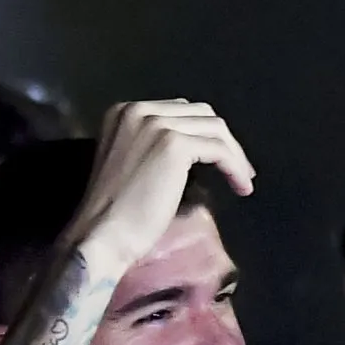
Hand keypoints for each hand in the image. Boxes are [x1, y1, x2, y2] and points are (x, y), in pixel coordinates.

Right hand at [67, 100, 255, 271]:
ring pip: (215, 129)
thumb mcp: (133, 162)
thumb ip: (155, 144)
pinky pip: (220, 150)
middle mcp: (138, 110)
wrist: (101, 234)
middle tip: (239, 171)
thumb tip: (198, 144)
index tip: (221, 160)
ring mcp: (156, 124)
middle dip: (224, 141)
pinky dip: (235, 167)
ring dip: (235, 155)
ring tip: (243, 181)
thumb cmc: (116, 211)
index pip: (180, 112)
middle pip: (201, 114)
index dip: (205, 135)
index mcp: (124, 111)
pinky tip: (241, 186)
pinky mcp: (174, 144)